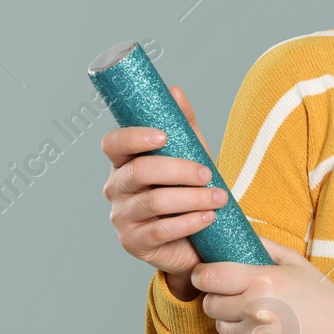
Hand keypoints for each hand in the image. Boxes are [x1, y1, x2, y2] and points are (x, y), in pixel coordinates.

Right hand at [100, 85, 225, 286]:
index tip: (163, 136)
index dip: (133, 137)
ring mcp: (122, 218)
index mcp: (123, 162)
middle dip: (179, 170)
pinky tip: (209, 217)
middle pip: (140, 172)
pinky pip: (161, 230)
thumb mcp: (189, 156)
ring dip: (192, 198)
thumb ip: (182, 126)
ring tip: (219, 197)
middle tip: (207, 173)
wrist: (196, 239)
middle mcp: (116, 188)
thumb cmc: (188, 191)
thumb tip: (174, 91)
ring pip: (154, 202)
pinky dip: (190, 222)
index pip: (113, 144)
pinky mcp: (134, 243)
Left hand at [191, 237, 333, 333]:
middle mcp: (255, 311)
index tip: (209, 274)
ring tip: (261, 315)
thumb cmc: (323, 299)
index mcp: (264, 282)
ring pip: (222, 327)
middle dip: (219, 297)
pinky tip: (272, 333)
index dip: (204, 274)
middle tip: (238, 295)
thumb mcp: (298, 264)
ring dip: (233, 320)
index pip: (209, 277)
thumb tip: (238, 233)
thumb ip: (265, 246)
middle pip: (210, 304)